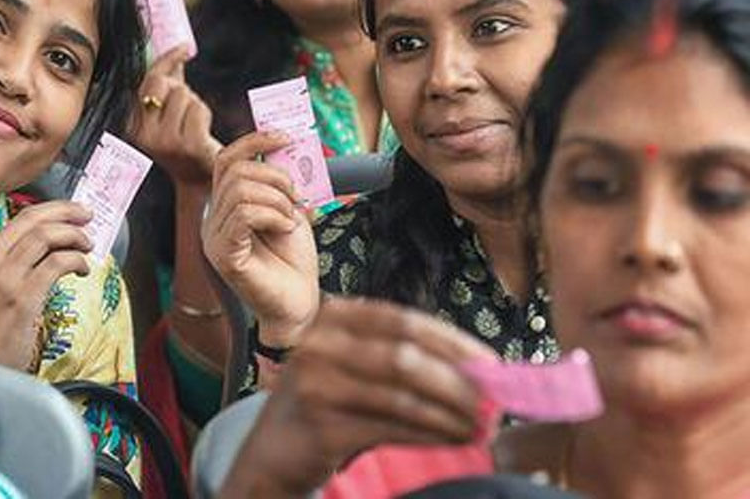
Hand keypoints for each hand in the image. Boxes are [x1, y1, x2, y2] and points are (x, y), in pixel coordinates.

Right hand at [0, 201, 92, 370]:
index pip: (21, 217)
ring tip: (87, 247)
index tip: (74, 211)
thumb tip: (54, 241)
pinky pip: (57, 264)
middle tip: (88, 217)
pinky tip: (83, 270)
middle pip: (34, 221)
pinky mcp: (22, 299)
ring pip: (46, 237)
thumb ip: (15, 264)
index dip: (54, 209)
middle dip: (67, 213)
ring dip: (75, 237)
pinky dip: (76, 260)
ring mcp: (4, 280)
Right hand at [130, 47, 221, 185]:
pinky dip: (205, 115)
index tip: (185, 49)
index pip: (149, 81)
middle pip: (166, 85)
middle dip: (181, 90)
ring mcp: (166, 142)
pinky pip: (199, 109)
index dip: (167, 60)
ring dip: (195, 104)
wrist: (199, 178)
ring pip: (185, 96)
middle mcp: (145, 135)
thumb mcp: (168, 112)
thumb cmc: (184, 141)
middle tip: (186, 108)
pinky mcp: (189, 146)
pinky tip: (202, 131)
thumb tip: (176, 49)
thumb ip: (168, 81)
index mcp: (133, 126)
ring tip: (192, 125)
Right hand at [202, 131, 317, 346]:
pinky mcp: (224, 256)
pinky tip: (285, 229)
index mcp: (225, 207)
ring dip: (277, 199)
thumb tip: (282, 146)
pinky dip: (272, 215)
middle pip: (235, 172)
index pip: (226, 160)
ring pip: (240, 191)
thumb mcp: (289, 210)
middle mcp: (212, 221)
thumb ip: (279, 184)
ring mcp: (214, 239)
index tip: (285, 137)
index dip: (253, 141)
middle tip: (296, 197)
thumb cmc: (293, 262)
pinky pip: (243, 215)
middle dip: (275, 176)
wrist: (300, 304)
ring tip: (291, 219)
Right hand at [222, 299, 494, 496]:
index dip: (454, 342)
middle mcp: (319, 343)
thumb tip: (477, 366)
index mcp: (332, 316)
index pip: (405, 321)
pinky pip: (393, 428)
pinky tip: (456, 439)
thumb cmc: (326, 403)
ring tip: (481, 425)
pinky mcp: (323, 427)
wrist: (272, 451)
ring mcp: (316, 385)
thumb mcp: (350, 361)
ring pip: (404, 395)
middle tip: (495, 401)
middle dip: (459, 382)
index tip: (492, 364)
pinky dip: (432, 435)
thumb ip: (399, 353)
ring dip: (452, 413)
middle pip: (407, 357)